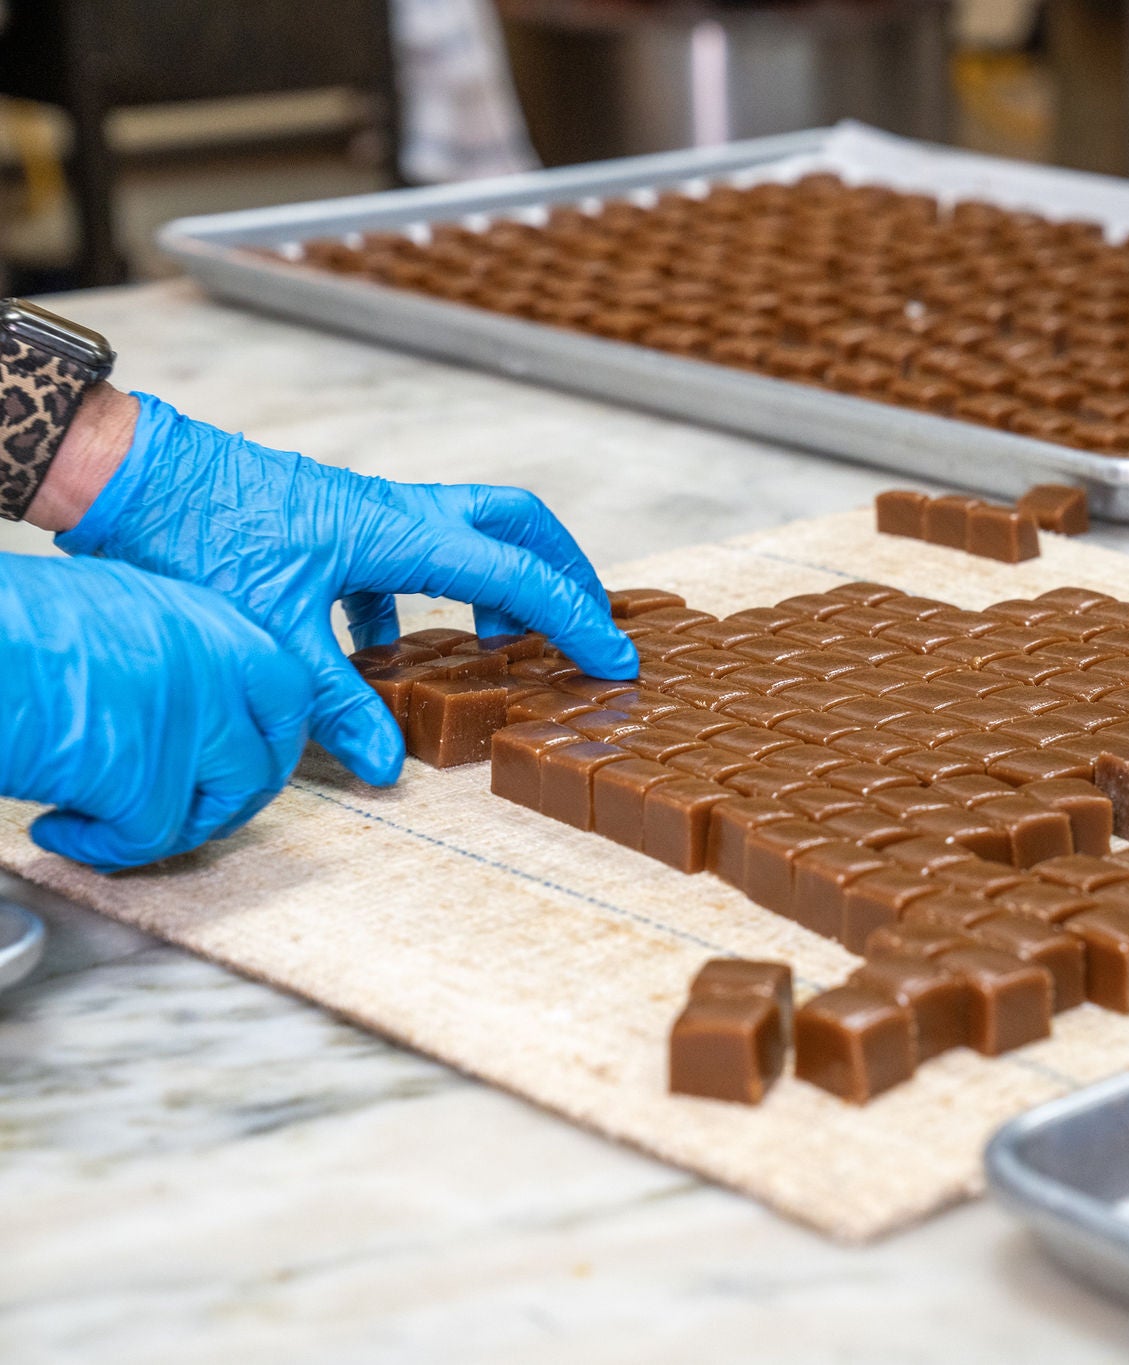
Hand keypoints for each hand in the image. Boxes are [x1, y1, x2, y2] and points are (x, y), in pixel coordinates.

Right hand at [0, 555, 312, 871]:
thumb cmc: (15, 620)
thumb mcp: (113, 606)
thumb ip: (162, 649)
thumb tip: (171, 694)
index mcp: (209, 623)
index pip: (286, 692)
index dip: (269, 736)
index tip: (243, 758)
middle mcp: (215, 670)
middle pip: (268, 756)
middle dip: (237, 796)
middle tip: (191, 812)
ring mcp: (188, 725)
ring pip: (222, 803)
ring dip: (176, 828)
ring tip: (118, 826)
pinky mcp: (145, 779)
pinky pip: (152, 839)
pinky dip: (105, 850)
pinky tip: (61, 831)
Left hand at [55, 393, 635, 786]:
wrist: (131, 477)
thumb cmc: (198, 539)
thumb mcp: (273, 636)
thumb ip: (335, 703)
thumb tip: (385, 764)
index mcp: (402, 534)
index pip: (516, 575)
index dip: (575, 620)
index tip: (615, 659)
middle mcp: (398, 513)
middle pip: (515, 522)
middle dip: (563, 570)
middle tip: (587, 621)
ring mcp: (367, 513)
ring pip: (465, 533)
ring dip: (496, 583)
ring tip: (502, 647)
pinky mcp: (334, 524)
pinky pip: (406, 555)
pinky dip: (419, 599)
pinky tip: (385, 649)